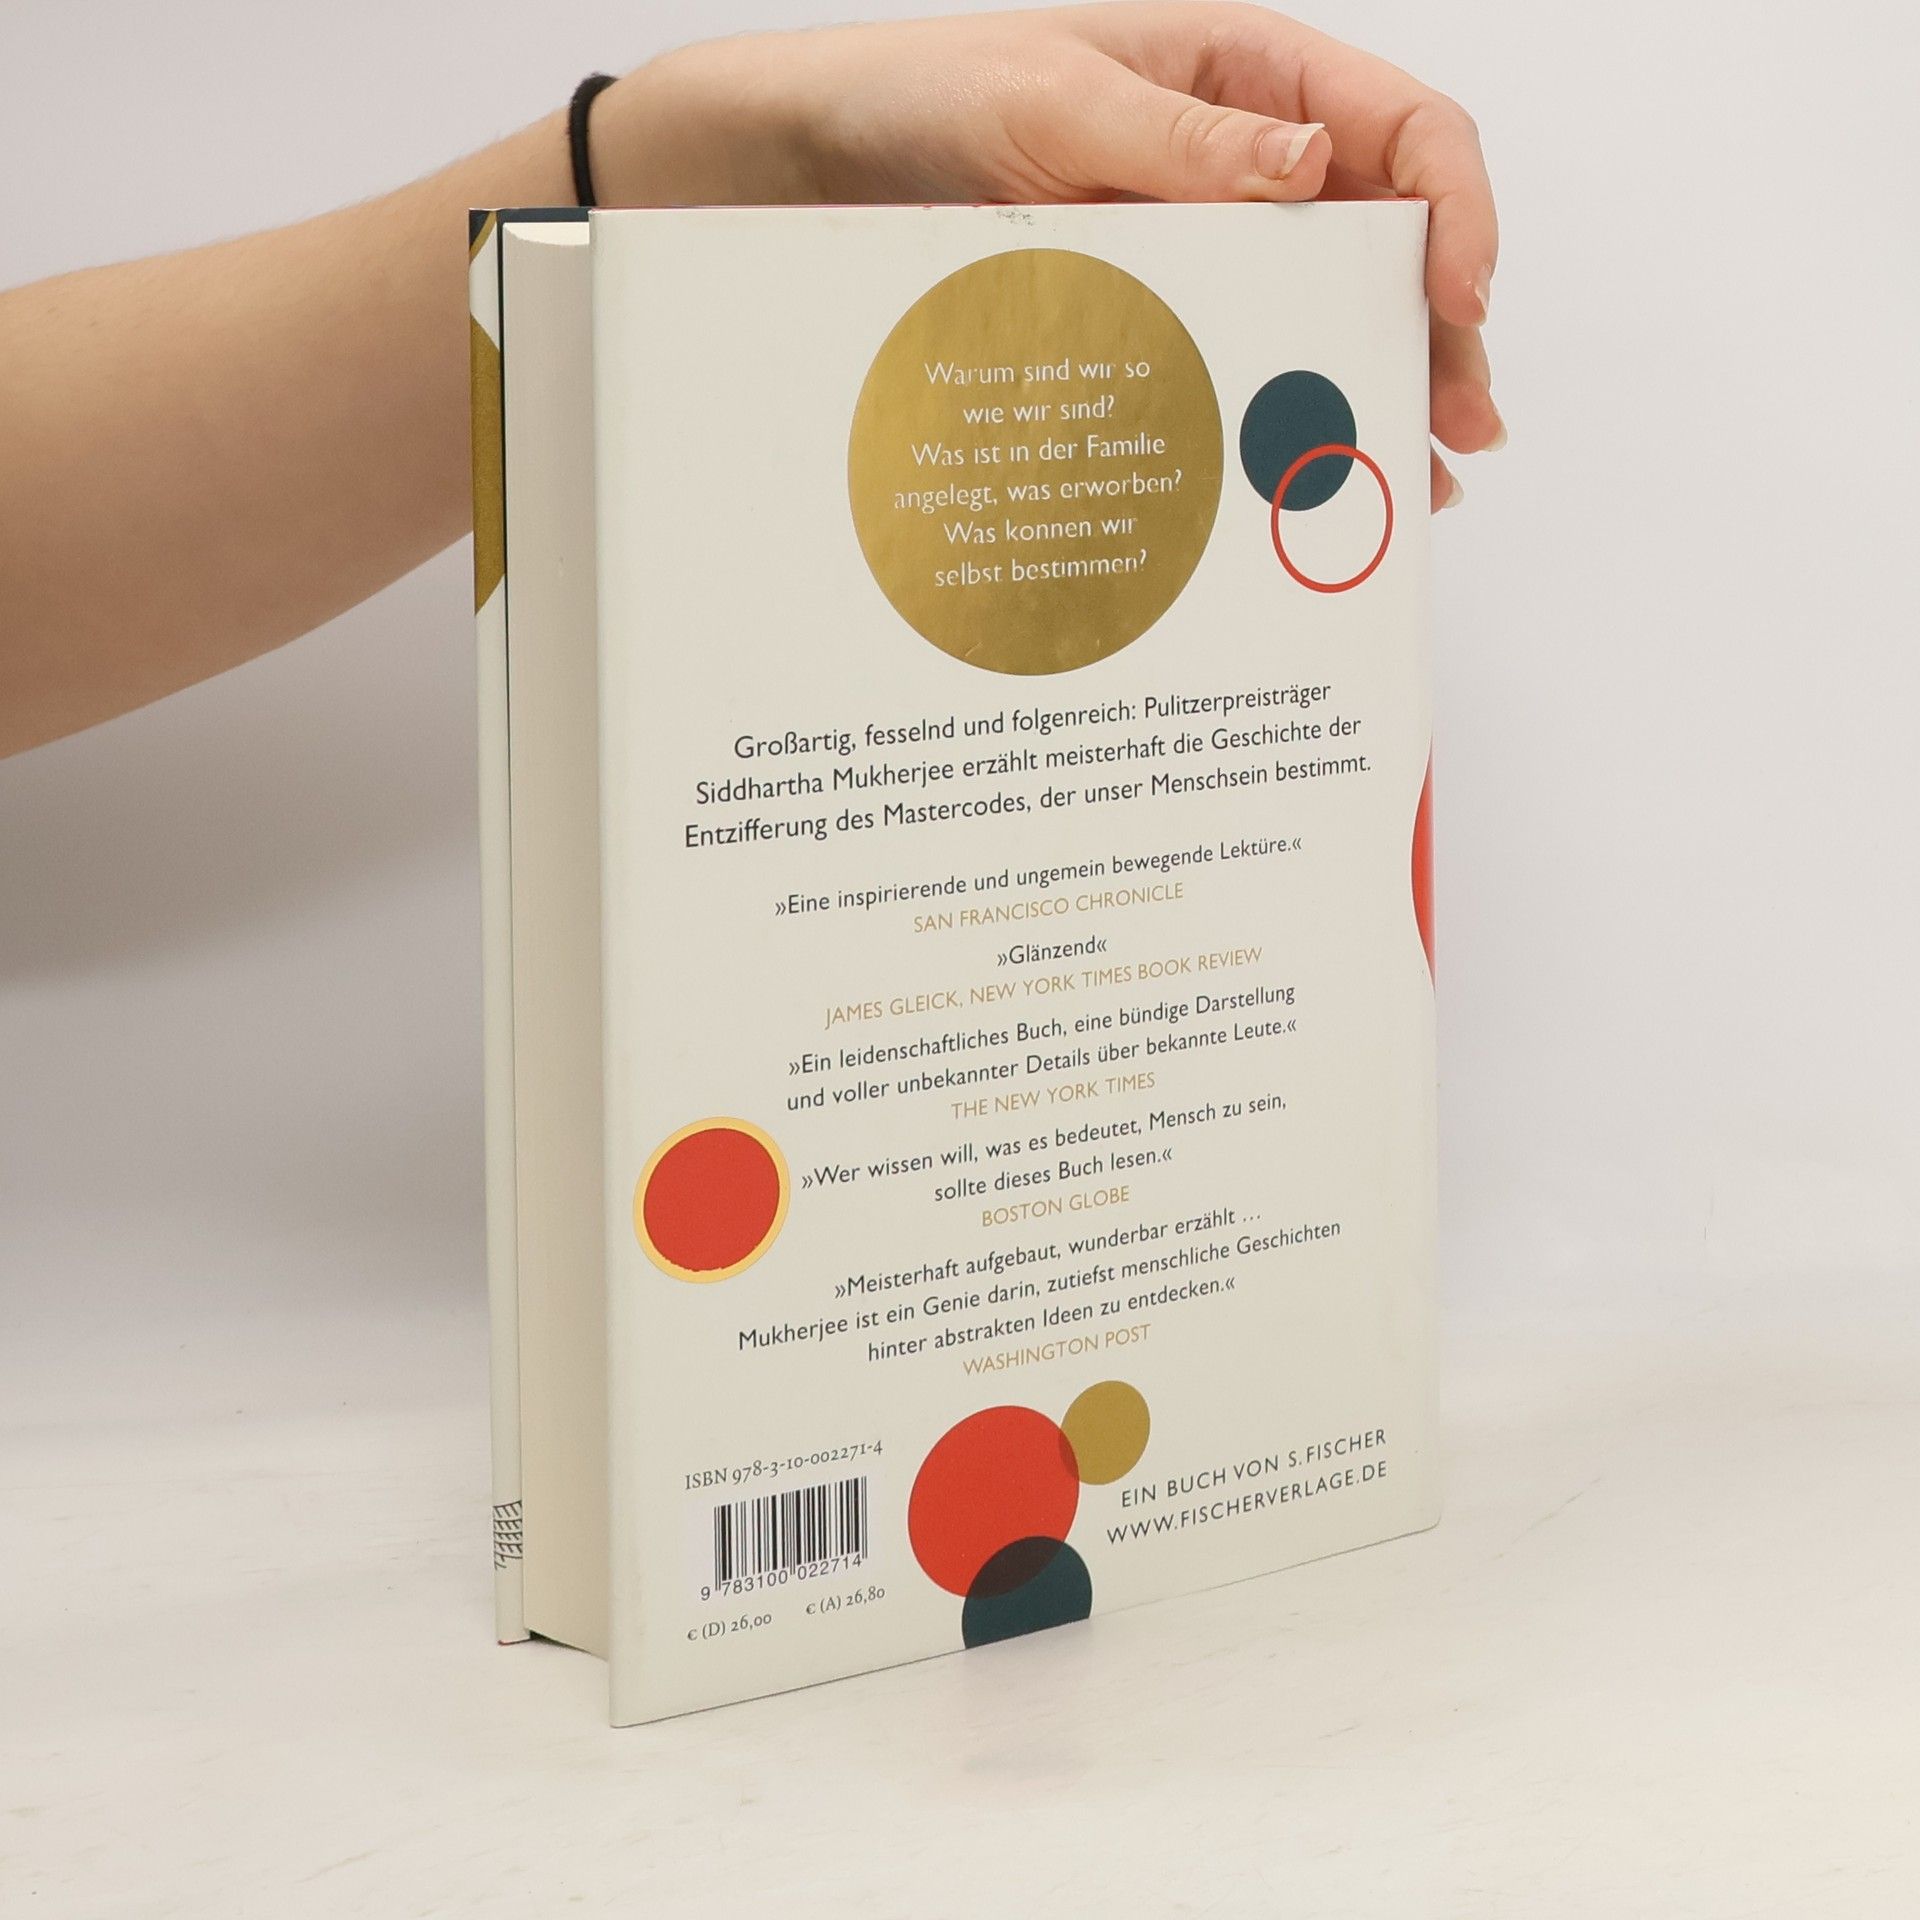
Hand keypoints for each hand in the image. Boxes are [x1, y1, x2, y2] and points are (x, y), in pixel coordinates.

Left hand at [598, 3, 1500, 509]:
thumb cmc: (920, 97)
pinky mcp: (1147, 313)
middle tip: (1458, 425)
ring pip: (1320, 314)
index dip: (1453, 209)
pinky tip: (1307, 468)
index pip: (1399, 129)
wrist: (807, 169)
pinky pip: (1235, 359)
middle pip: (1383, 240)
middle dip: (1433, 329)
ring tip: (1411, 476)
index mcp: (1242, 77)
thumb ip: (1181, 138)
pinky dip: (1278, 413)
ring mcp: (1197, 247)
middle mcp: (1238, 164)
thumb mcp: (1050, 98)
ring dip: (1371, 386)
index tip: (1457, 297)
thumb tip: (1309, 168)